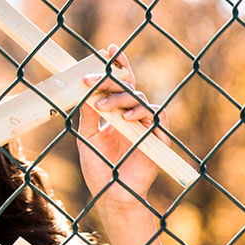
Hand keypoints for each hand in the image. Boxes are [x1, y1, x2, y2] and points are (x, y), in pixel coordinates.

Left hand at [77, 44, 167, 205]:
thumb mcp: (86, 135)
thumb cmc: (99, 169)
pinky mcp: (158, 138)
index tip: (109, 49)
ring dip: (120, 99)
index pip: (119, 84)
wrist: (112, 194)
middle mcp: (133, 117)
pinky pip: (158, 115)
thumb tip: (86, 87)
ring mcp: (146, 126)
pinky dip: (142, 112)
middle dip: (111, 79)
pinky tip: (127, 118)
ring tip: (102, 108)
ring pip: (140, 98)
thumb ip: (88, 112)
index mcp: (117, 114)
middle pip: (128, 87)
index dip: (117, 66)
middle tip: (91, 81)